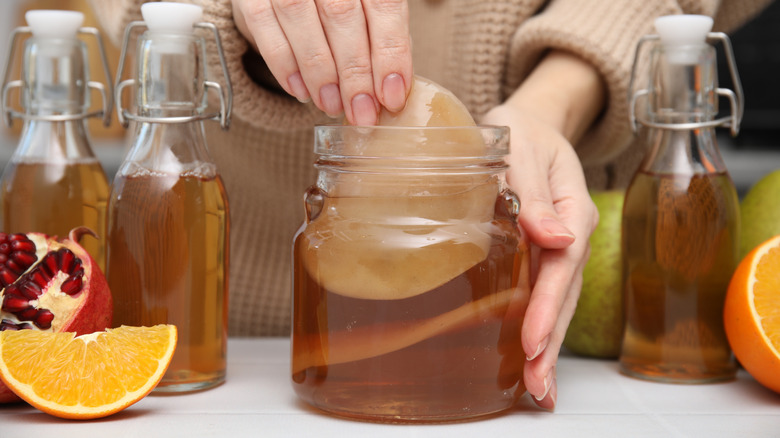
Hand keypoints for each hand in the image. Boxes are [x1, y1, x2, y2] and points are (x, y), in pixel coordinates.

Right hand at [232, 0, 412, 124]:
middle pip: (343, 15)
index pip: (384, 7)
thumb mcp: (367, 21)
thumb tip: (393, 92)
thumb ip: (382, 46)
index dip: (390, 54)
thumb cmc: (337, 13)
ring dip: (319, 71)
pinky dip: (285, 64)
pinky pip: (265, 26)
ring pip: (301, 18)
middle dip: (354, 72)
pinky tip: (301, 91)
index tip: (391, 96)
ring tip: (331, 106)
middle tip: (361, 112)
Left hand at [481, 50, 604, 409]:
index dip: (547, 304)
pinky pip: (547, 295)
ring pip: (560, 302)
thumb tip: (553, 236)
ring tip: (539, 390)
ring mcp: (562, 247)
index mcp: (570, 208)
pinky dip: (542, 329)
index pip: (562, 263)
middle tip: (537, 386)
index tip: (530, 340)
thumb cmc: (521, 130)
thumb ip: (531, 190)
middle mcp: (571, 234)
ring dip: (549, 347)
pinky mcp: (545, 254)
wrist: (530, 123)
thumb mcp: (521, 147)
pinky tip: (532, 360)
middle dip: (551, 342)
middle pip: (566, 295)